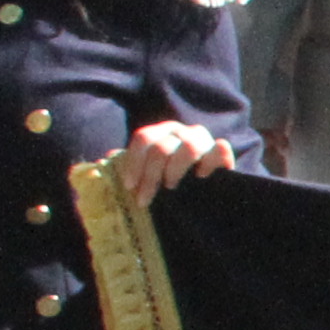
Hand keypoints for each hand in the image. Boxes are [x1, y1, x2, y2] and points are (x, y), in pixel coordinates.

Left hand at [113, 119, 235, 200]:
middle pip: (162, 147)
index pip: (144, 138)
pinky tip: (201, 177)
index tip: (129, 186)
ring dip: (176, 170)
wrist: (205, 188)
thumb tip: (105, 158)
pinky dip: (210, 163)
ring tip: (171, 186)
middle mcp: (181, 131)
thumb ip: (129, 164)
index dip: (134, 162)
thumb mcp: (147, 171)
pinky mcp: (223, 152)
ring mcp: (204, 140)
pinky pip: (221, 149)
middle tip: (145, 198)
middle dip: (150, 176)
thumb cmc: (170, 179)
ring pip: (190, 147)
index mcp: (161, 132)